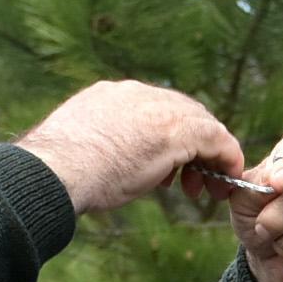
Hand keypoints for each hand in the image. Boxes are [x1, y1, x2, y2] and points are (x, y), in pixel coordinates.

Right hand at [18, 81, 248, 214]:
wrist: (55, 172)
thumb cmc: (60, 172)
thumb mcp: (79, 150)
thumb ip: (99, 144)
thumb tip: (104, 160)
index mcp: (108, 96)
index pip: (154, 109)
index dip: (169, 138)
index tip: (170, 168)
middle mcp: (134, 93)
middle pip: (183, 112)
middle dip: (193, 147)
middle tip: (194, 179)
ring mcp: (155, 107)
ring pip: (201, 124)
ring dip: (209, 156)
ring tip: (203, 188)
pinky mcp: (176, 129)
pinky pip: (216, 139)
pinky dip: (226, 158)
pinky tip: (226, 180)